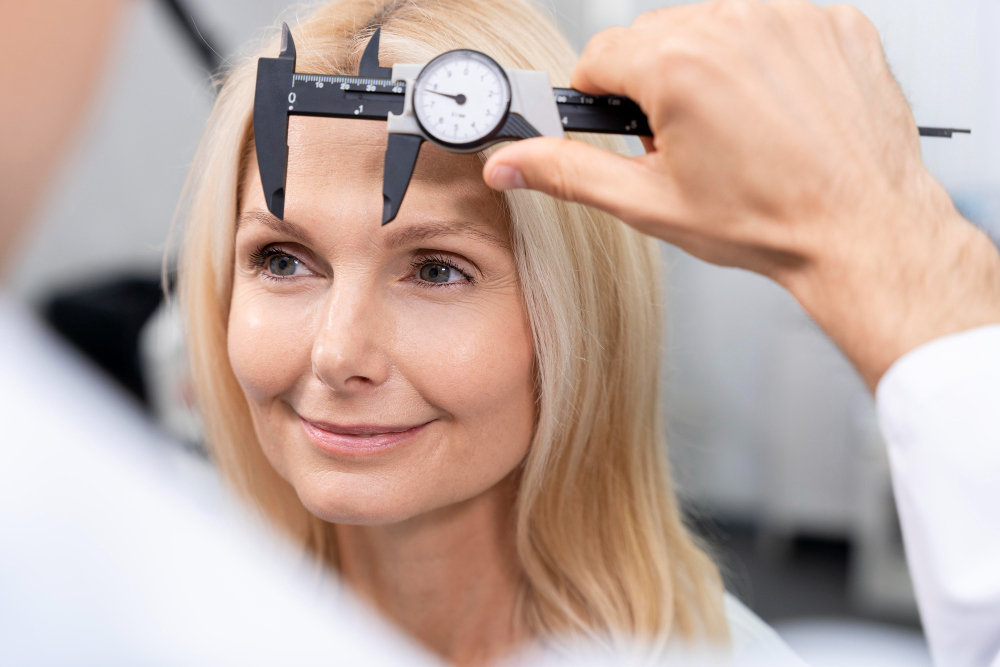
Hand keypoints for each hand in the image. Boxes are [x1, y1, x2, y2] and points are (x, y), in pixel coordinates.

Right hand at [483, 0, 999, 389]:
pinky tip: (777, 110)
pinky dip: (764, 59)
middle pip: (655, 36)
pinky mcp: (832, 21)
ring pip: (712, 26)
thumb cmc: (770, 222)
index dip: (602, 98)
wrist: (862, 230)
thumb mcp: (650, 204)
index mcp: (679, 66)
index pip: (600, 55)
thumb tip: (510, 164)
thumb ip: (568, 173)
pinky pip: (772, 23)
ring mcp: (789, 17)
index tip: (625, 125)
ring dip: (709, 68)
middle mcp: (733, 24)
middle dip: (656, 84)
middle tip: (687, 141)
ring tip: (737, 129)